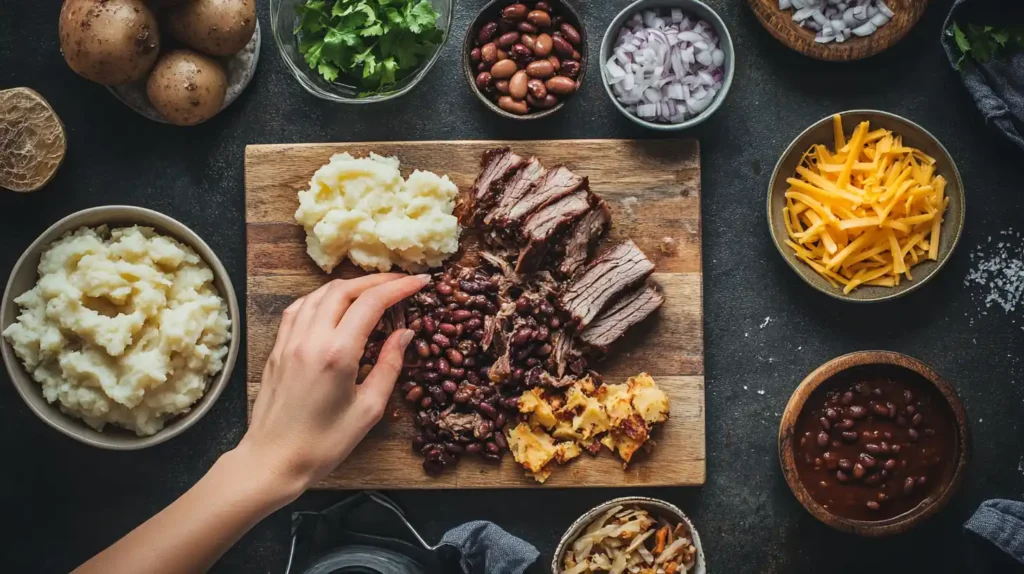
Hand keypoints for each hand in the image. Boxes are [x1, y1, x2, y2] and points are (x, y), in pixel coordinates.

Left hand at [240, 273, 427, 494]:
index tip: (420, 281)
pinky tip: (335, 305)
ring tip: (372, 291)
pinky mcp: (277, 347)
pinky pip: (300, 308)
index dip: (399, 287)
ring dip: (350, 286)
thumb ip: (389, 365)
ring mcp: (289, 340)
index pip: (371, 303)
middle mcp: (310, 338)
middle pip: (345, 289)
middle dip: (376, 281)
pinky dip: (322, 298)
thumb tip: (405, 333)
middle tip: (400, 283)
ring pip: (320, 293)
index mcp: (337, 353)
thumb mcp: (368, 409)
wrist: (272, 460)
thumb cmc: (324, 443)